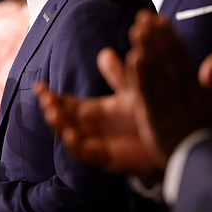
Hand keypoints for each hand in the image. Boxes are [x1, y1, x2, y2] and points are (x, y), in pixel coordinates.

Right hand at [35, 47, 160, 174]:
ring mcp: (95, 144)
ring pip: (68, 136)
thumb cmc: (151, 116)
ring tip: (53, 114)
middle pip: (62, 118)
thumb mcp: (133, 92)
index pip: (65, 103)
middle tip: (45, 99)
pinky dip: (76, 145)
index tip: (38, 85)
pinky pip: (86, 154)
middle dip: (51, 109)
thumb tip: (105, 52)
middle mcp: (90, 128)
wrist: (173, 142)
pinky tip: (71, 134)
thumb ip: (118, 76)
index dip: (50, 95)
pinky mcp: (106, 159)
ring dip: (59, 126)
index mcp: (92, 111)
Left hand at [127, 10, 211, 165]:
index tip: (159, 18)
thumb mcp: (211, 109)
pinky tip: (133, 60)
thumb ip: (209, 82)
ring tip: (136, 32)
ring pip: (160, 75)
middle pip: (170, 62)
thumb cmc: (204, 136)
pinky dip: (143, 78)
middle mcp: (186, 97)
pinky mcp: (158, 122)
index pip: (183, 58)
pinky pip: (150, 96)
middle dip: (156, 39)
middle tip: (142, 17)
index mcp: (197, 92)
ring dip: (149, 51)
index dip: (170, 38)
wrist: (202, 168)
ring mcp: (173, 108)